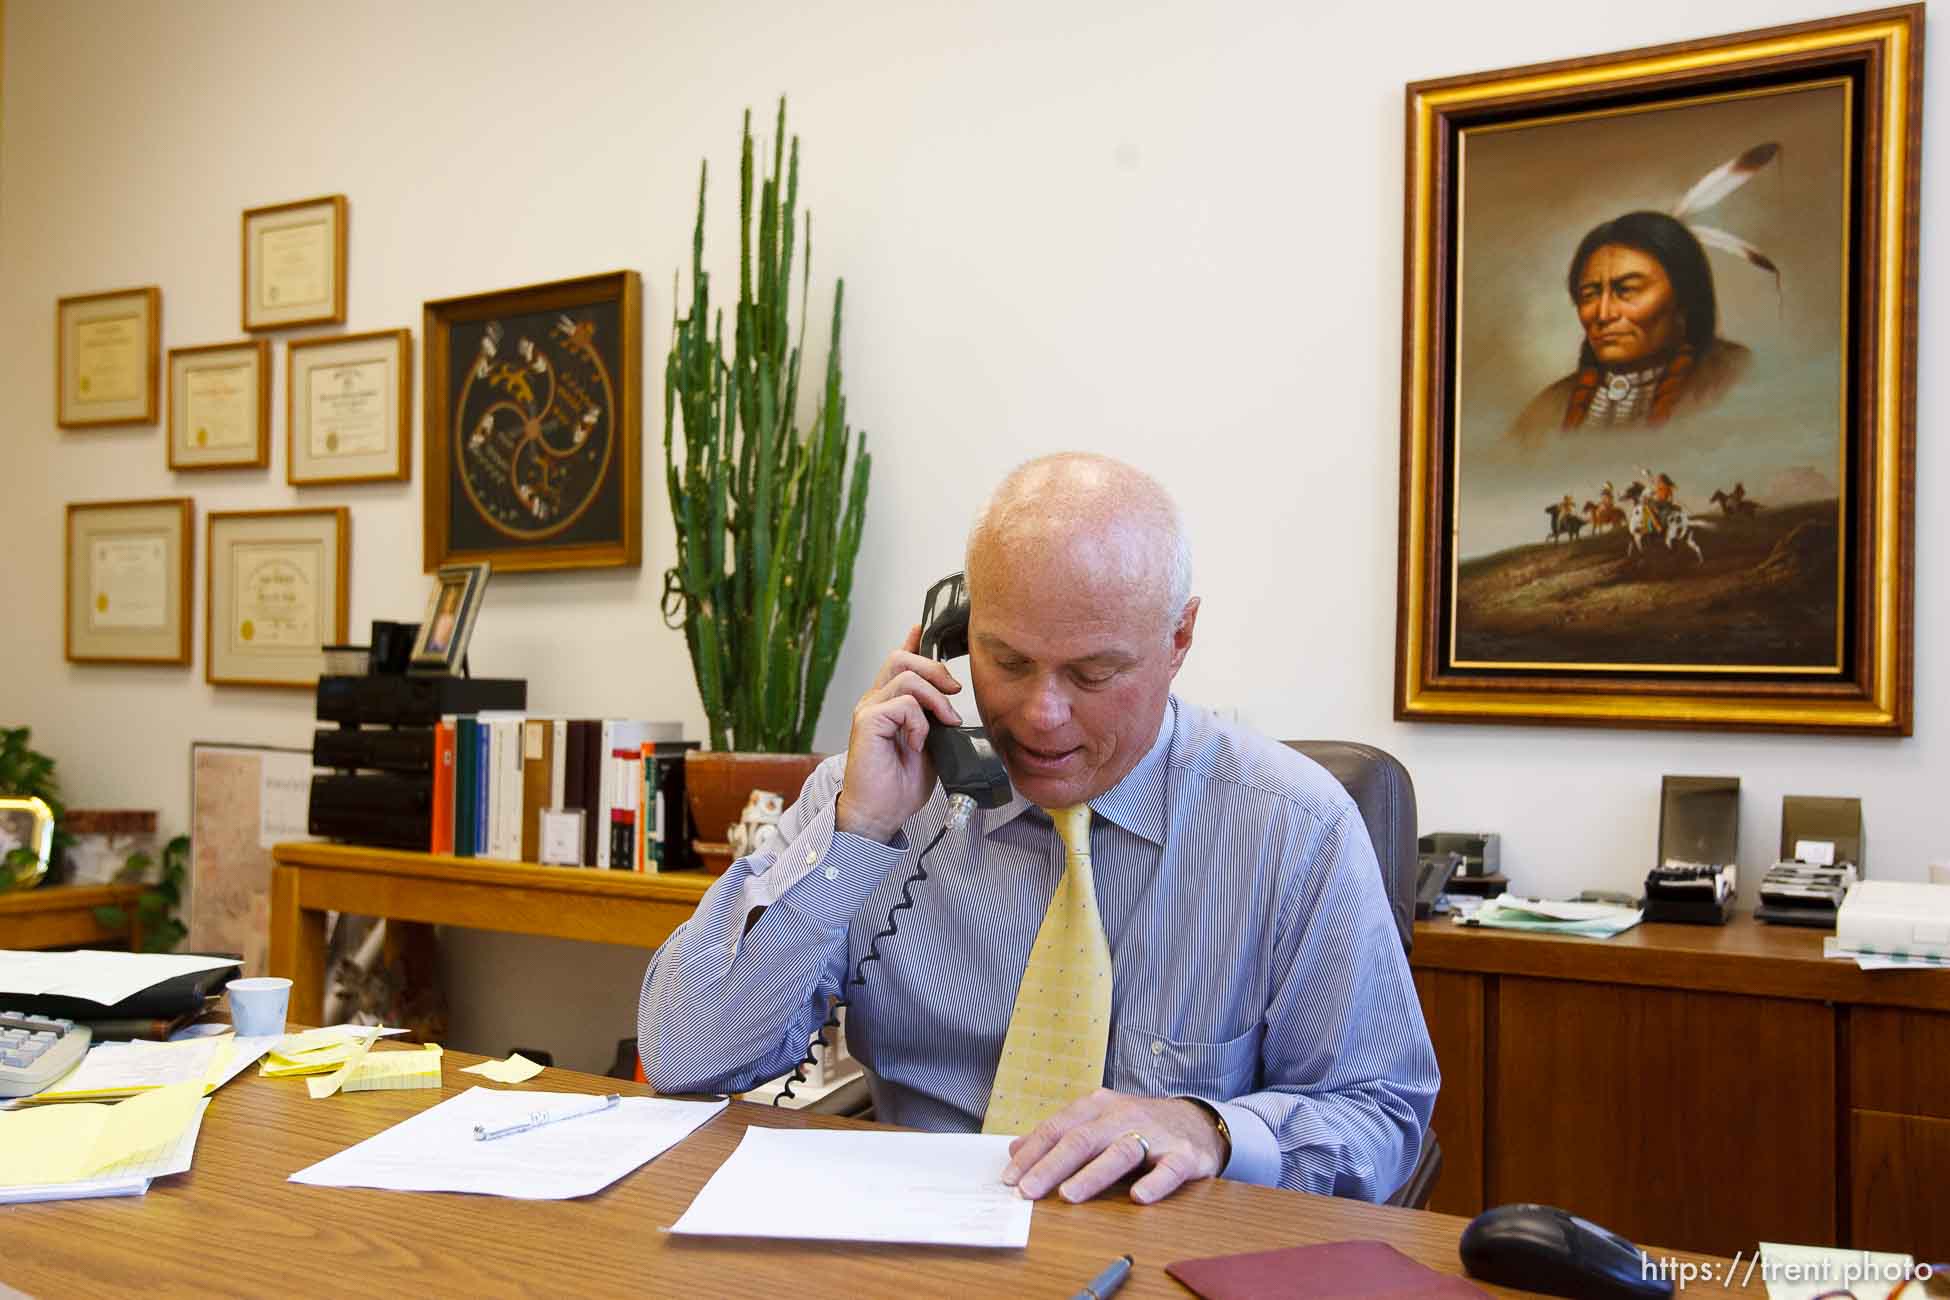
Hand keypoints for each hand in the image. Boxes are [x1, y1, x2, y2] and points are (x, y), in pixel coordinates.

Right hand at [832, 625, 963, 842]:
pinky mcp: (867, 722)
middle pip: (901, 658)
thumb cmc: (900, 784)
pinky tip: (919, 743)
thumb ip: (935, 720)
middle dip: (936, 669)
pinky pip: (903, 704)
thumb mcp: (930, 745)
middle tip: (953, 695)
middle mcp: (875, 701)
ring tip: (944, 725)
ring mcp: (869, 709)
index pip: (897, 661)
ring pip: (907, 677)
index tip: (922, 627)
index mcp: (888, 703)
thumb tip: (951, 704)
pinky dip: (920, 723)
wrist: (880, 812)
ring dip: (936, 700)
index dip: (912, 642)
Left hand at [1000, 1089, 1226, 1204]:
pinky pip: (1170, 1169)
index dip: (1033, 1153)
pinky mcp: (1185, 1154)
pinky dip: (1155, 1182)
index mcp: (1098, 1107)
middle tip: (1028, 1191)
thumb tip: (1014, 1150)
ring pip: (1121, 1151)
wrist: (1197, 1120)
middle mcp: (1124, 1116)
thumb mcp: (1096, 1122)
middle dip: (1052, 1166)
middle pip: (1083, 1139)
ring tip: (1069, 1195)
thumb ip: (1058, 1136)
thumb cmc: (1138, 1125)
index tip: (1010, 1178)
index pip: (1058, 1128)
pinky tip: (1138, 1197)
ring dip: (1093, 1174)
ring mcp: (1156, 1134)